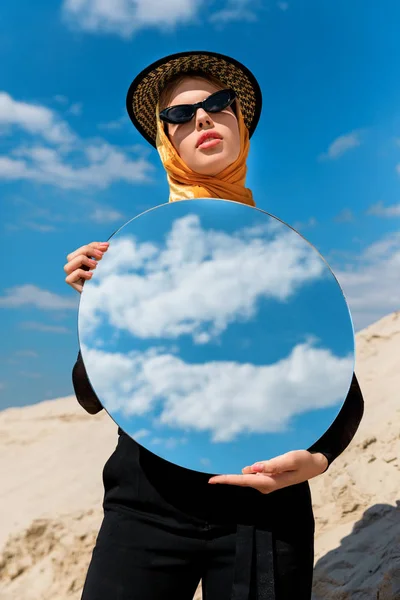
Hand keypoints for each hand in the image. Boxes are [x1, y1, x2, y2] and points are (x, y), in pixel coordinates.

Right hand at [64, 241, 108, 292]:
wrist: (103, 295)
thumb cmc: (102, 280)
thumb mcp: (103, 265)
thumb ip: (102, 254)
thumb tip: (106, 244)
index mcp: (80, 260)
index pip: (84, 248)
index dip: (95, 245)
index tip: (107, 246)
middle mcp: (73, 266)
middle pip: (75, 253)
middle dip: (89, 251)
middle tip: (101, 256)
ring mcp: (70, 274)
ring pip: (70, 261)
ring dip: (84, 260)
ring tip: (95, 265)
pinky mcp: (70, 282)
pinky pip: (71, 275)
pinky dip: (81, 273)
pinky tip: (91, 275)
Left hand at [208, 450, 327, 493]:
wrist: (315, 464)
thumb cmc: (304, 460)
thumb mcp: (290, 459)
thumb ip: (272, 464)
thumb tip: (253, 468)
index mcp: (270, 481)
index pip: (244, 481)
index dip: (228, 480)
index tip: (213, 480)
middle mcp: (266, 484)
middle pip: (242, 481)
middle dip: (227, 480)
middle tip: (210, 480)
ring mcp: (267, 482)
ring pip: (246, 479)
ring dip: (233, 478)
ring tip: (218, 478)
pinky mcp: (268, 477)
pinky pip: (251, 476)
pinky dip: (242, 475)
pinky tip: (236, 472)